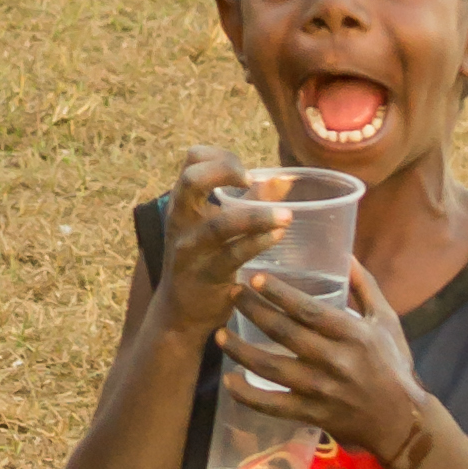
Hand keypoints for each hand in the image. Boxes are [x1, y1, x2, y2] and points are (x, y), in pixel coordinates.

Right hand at [154, 149, 283, 348]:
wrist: (180, 312)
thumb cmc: (203, 261)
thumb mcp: (216, 227)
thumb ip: (248, 203)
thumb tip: (284, 180)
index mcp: (183, 202)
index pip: (192, 160)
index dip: (220, 156)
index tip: (245, 172)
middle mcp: (180, 220)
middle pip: (192, 180)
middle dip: (225, 170)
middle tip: (251, 179)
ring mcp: (190, 249)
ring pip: (220, 225)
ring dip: (257, 217)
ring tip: (286, 217)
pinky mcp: (205, 275)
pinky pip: (233, 256)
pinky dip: (258, 243)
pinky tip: (277, 237)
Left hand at [221, 255, 425, 462]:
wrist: (402, 422)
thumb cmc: (393, 365)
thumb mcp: (385, 321)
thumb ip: (364, 287)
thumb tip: (344, 253)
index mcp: (353, 335)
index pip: (309, 311)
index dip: (279, 294)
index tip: (254, 279)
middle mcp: (335, 361)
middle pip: (284, 333)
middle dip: (253, 311)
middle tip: (231, 294)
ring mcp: (321, 390)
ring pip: (271, 367)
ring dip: (240, 350)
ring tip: (219, 333)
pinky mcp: (312, 414)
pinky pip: (272, 405)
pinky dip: (248, 395)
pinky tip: (229, 380)